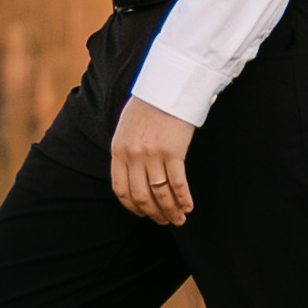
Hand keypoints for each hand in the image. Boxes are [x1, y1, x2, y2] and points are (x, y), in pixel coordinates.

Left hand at [107, 94, 200, 227]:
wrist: (167, 86)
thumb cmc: (149, 105)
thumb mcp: (127, 128)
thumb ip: (127, 151)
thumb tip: (135, 176)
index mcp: (118, 150)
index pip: (121, 190)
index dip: (133, 207)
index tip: (144, 214)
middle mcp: (132, 156)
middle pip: (141, 196)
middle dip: (153, 214)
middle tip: (164, 222)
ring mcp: (152, 155)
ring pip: (159, 194)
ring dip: (170, 211)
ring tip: (179, 219)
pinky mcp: (172, 152)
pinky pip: (177, 184)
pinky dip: (183, 199)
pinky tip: (189, 207)